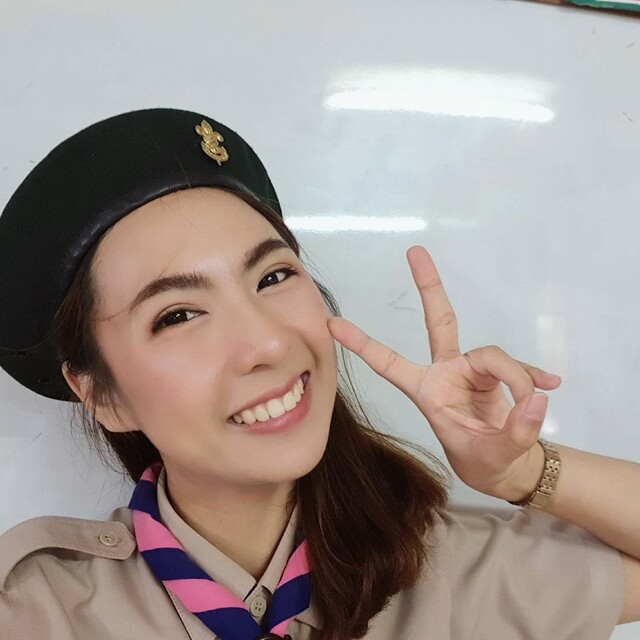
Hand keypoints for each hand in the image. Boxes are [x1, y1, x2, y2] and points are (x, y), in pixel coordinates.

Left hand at [326, 246, 561, 497]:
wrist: (504, 468)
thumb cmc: (482, 461)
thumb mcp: (494, 458)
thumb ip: (516, 432)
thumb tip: (538, 397)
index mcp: (428, 392)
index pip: (389, 364)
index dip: (363, 345)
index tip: (333, 325)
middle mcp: (447, 372)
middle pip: (440, 321)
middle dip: (430, 287)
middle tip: (415, 251)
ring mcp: (472, 369)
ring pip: (494, 355)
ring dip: (518, 379)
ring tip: (532, 408)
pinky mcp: (497, 371)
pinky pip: (518, 367)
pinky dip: (533, 376)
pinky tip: (550, 385)